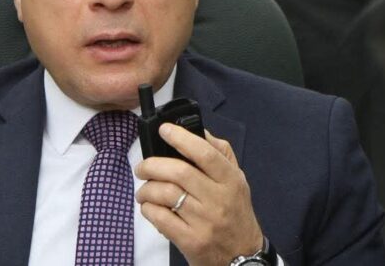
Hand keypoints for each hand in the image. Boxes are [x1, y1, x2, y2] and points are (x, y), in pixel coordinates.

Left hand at [134, 123, 262, 265]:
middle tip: (142, 167)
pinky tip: (149, 207)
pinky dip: (148, 209)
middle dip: (152, 165)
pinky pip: (160, 218)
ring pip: (166, 194)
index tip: (164, 130)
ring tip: (143, 191)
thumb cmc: (235, 213)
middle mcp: (218, 200)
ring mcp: (204, 222)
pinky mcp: (191, 241)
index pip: (205, 154)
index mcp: (230, 181)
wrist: (243, 256)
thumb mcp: (237, 181)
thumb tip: (197, 130)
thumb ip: (220, 153)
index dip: (181, 138)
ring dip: (146, 189)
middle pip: (179, 172)